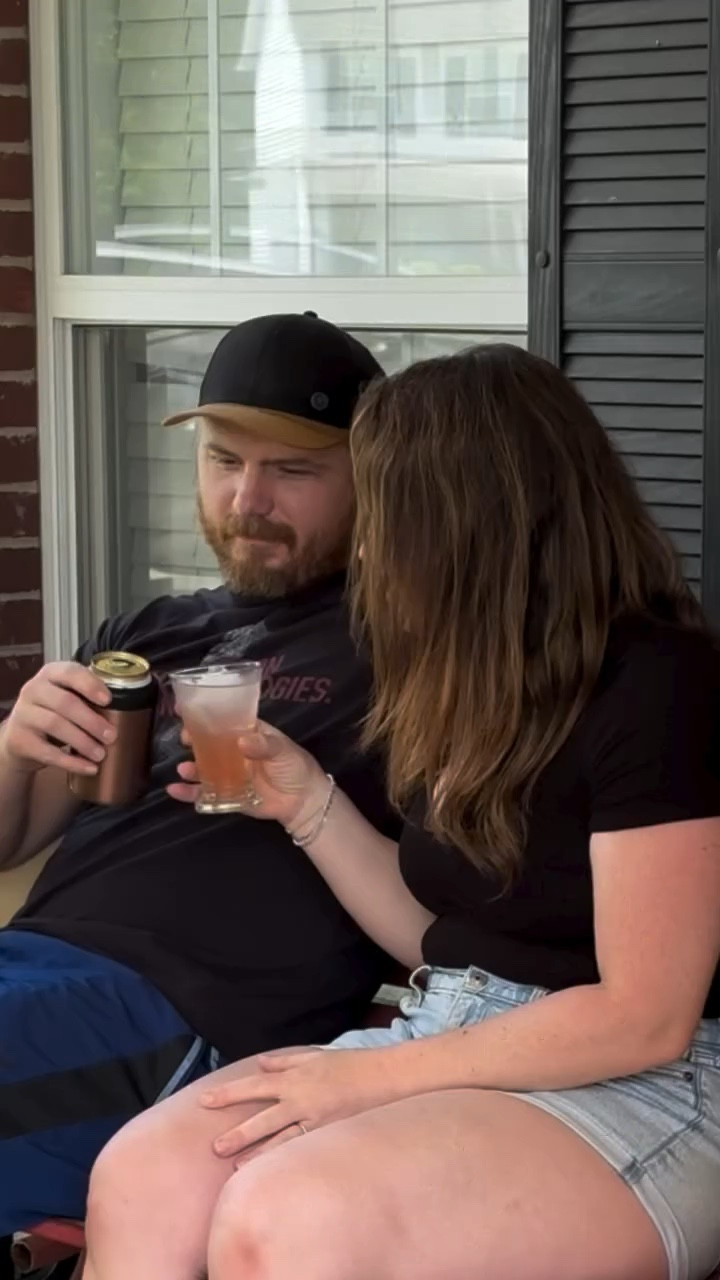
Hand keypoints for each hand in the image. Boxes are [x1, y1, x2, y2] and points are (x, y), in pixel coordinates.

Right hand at [0, 661, 113, 775]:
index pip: (69, 672)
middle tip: (112, 736)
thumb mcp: (66, 697)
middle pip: (65, 702)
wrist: (20, 736)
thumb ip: (87, 697)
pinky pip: (48, 752)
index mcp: (50, 674)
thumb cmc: (53, 713)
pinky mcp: (19, 740)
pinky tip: (89, 768)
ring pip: (56, 725)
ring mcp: (23, 714)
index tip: (109, 700)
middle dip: (92, 721)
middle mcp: (33, 690)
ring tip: (101, 754)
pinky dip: (71, 762)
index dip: (90, 685)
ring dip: (83, 741)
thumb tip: (125, 712)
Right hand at [167, 720, 327, 829]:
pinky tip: (176, 790)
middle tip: (185, 738)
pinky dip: (189, 793)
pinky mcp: (228, 795)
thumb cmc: (296, 768)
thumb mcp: (283, 750)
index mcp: (248, 734)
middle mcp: (235, 753)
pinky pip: (204, 794)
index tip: (186, 707)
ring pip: (203, 769)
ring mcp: (230, 774)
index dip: (206, 714)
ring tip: (184, 768)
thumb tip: (242, 741)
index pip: (225, 720)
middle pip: (209, 743)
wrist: (304, 802)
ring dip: (190, 768)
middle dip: (194, 739)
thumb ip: (264, 745)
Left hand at [201, 1047, 399, 1161]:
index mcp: (295, 1077)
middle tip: (214, 1147)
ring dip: (257, 1153)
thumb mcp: (317, 1056)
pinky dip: (286, 1159)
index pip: (254, 1086)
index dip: (228, 1093)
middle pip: (262, 1118)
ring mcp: (315, 1119)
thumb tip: (261, 1065)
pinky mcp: (329, 1134)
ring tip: (235, 1168)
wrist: (385, 1077)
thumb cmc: (352, 1065)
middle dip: (237, 1133)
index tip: (205, 1100)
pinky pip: (303, 1149)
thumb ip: (286, 1061)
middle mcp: (301, 1098)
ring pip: (280, 1139)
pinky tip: (272, 1171)